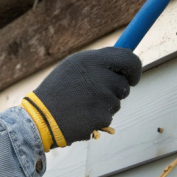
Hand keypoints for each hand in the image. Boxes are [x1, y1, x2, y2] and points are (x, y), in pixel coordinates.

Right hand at [21, 47, 141, 150]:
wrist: (42, 117)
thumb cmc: (58, 90)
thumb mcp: (73, 66)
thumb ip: (97, 63)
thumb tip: (123, 61)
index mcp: (91, 60)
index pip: (128, 59)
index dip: (134, 68)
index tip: (133, 76)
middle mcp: (99, 76)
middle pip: (125, 84)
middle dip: (118, 90)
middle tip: (104, 93)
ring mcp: (102, 98)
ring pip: (117, 102)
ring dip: (105, 104)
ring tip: (83, 104)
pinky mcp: (102, 116)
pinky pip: (109, 116)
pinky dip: (98, 117)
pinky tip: (82, 115)